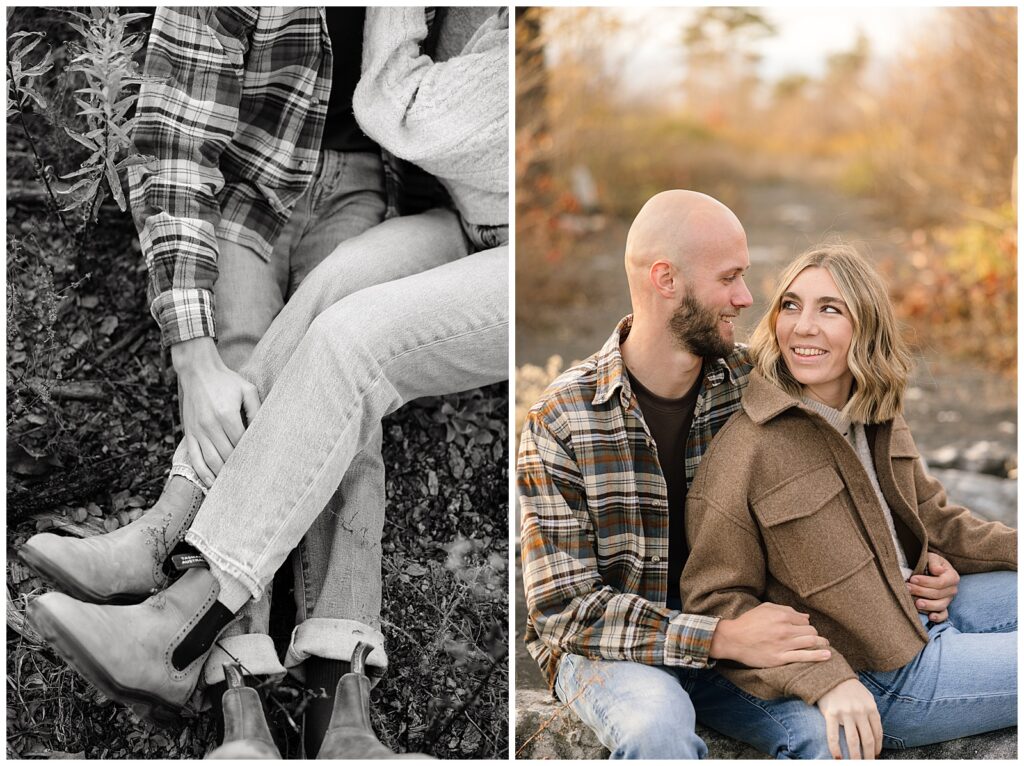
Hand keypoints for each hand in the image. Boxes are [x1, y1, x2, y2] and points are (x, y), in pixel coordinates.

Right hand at [171, 337, 260, 485]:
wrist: (198, 371)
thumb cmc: (226, 381)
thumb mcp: (247, 389)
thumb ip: (256, 409)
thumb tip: (264, 430)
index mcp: (226, 415)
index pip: (241, 443)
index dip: (251, 456)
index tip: (262, 467)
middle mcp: (210, 425)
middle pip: (227, 455)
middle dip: (240, 469)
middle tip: (253, 482)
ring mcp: (197, 431)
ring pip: (211, 461)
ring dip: (223, 476)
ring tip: (235, 488)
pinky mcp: (189, 433)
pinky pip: (194, 458)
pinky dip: (203, 473)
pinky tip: (211, 484)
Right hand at [710, 602, 830, 667]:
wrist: (732, 639)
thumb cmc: (748, 622)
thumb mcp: (765, 609)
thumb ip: (786, 610)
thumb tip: (805, 616)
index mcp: (781, 616)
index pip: (804, 621)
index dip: (805, 625)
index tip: (803, 630)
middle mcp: (784, 630)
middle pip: (811, 632)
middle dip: (815, 635)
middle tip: (814, 639)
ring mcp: (783, 645)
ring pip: (811, 643)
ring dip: (821, 644)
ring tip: (826, 646)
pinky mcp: (780, 658)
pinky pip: (803, 657)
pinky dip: (818, 656)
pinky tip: (827, 655)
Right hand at [816, 678, 881, 758]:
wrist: (830, 674)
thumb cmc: (850, 688)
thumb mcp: (866, 697)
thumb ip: (871, 713)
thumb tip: (875, 735)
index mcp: (871, 708)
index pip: (877, 733)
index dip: (877, 747)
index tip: (874, 755)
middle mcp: (860, 711)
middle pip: (867, 740)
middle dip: (868, 756)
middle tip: (867, 763)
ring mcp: (845, 713)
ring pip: (853, 741)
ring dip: (855, 757)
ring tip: (855, 764)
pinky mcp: (831, 714)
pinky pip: (833, 735)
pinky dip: (835, 748)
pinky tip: (838, 757)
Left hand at [907, 552, 959, 622]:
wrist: (929, 568)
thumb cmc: (930, 562)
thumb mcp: (932, 557)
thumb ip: (934, 563)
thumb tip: (938, 571)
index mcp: (952, 576)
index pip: (940, 582)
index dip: (926, 582)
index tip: (912, 578)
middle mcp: (952, 589)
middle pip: (938, 594)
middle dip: (921, 591)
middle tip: (907, 588)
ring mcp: (948, 600)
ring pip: (940, 605)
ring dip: (927, 605)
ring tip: (916, 603)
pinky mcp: (943, 607)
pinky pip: (944, 615)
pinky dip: (938, 617)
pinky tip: (930, 617)